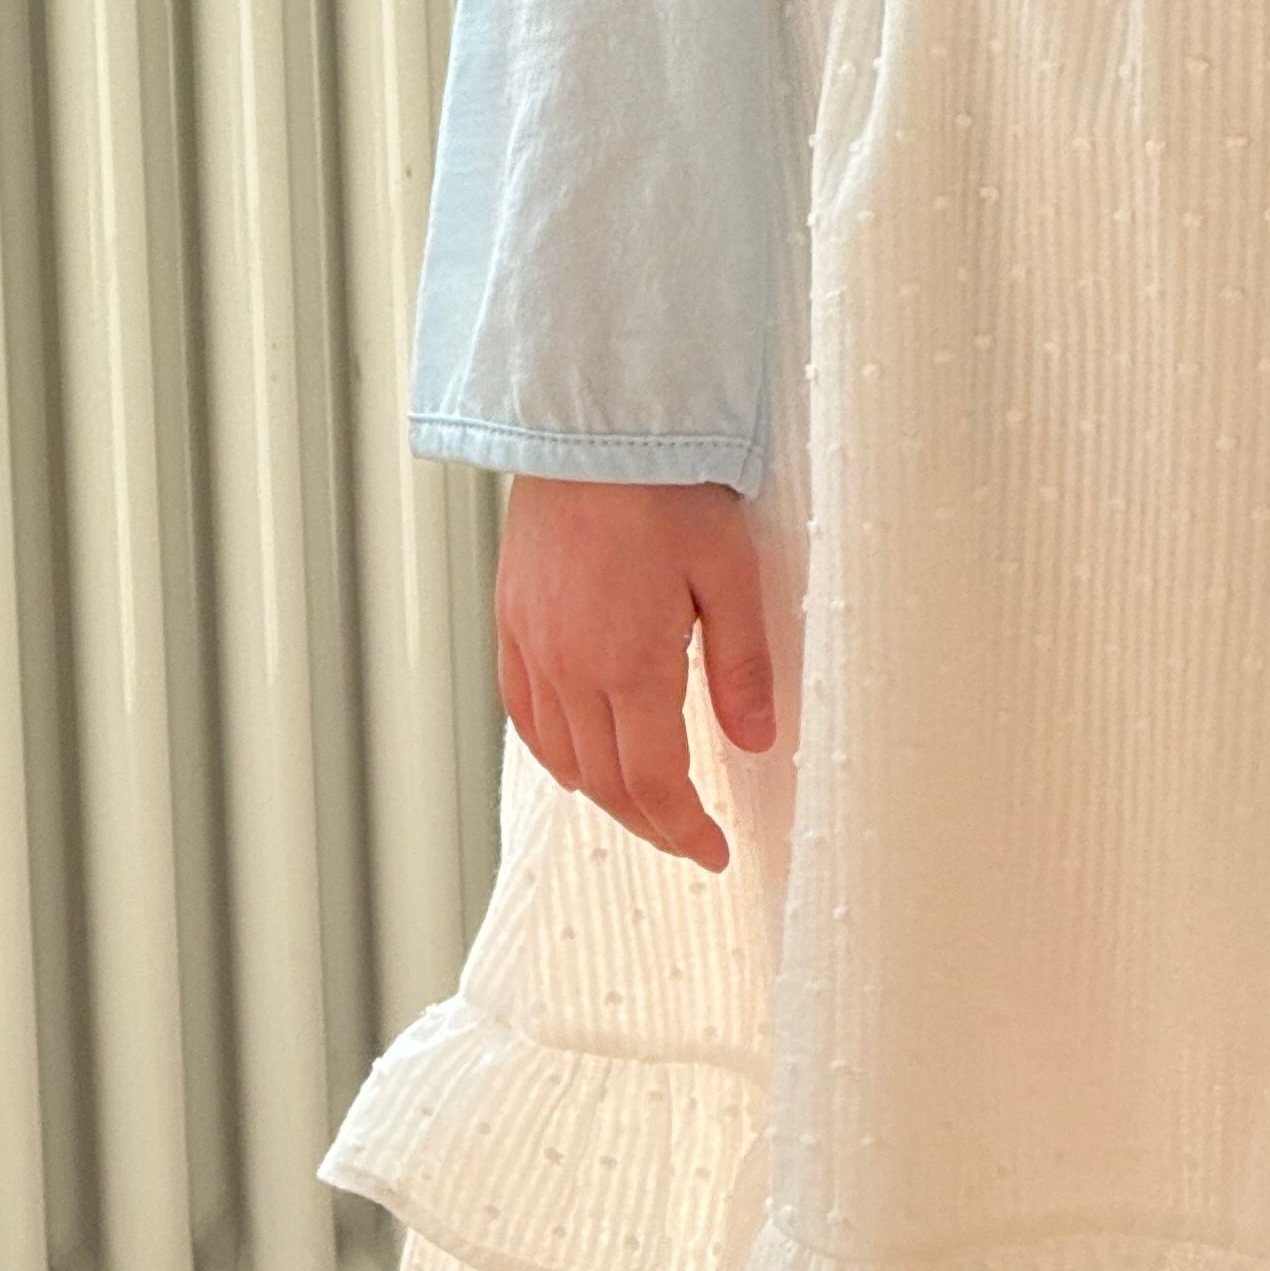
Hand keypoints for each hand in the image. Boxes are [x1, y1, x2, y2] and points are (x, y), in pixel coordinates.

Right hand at [495, 475, 776, 873]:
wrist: (590, 421)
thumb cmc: (664, 483)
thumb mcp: (731, 571)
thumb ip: (742, 664)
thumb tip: (757, 740)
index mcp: (628, 663)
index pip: (654, 782)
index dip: (685, 830)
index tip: (713, 850)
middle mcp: (570, 666)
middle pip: (606, 782)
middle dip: (650, 823)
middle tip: (687, 839)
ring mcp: (532, 644)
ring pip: (561, 756)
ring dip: (604, 795)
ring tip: (643, 807)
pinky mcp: (512, 619)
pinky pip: (523, 711)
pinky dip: (551, 751)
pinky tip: (574, 760)